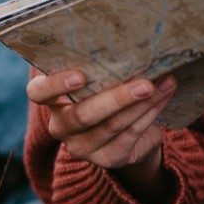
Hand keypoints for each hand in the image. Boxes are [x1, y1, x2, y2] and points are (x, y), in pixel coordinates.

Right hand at [28, 68, 175, 197]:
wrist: (125, 134)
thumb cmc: (105, 94)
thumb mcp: (97, 80)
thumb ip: (101, 67)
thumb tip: (131, 44)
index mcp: (51, 99)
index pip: (39, 92)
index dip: (55, 85)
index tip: (79, 76)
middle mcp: (61, 126)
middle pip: (83, 114)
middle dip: (117, 98)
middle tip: (145, 83)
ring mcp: (82, 146)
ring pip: (112, 125)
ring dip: (142, 104)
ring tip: (163, 84)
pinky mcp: (106, 159)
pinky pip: (129, 135)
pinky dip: (150, 114)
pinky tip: (163, 98)